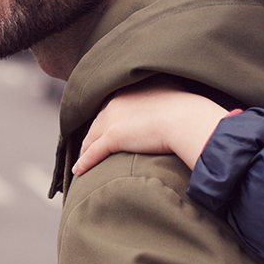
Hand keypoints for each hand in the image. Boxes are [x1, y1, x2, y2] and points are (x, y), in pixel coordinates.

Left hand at [72, 80, 231, 174]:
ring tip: (82, 161)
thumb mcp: (170, 94)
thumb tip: (169, 101)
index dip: (106, 121)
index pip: (110, 108)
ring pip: (91, 138)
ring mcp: (112, 120)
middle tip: (87, 147)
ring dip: (85, 150)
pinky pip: (92, 153)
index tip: (105, 130)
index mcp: (128, 92)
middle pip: (96, 123)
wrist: (185, 118)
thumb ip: (162, 97)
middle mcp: (115, 103)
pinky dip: (84, 163)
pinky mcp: (112, 138)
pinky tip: (78, 171)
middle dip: (91, 136)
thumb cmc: (185, 108)